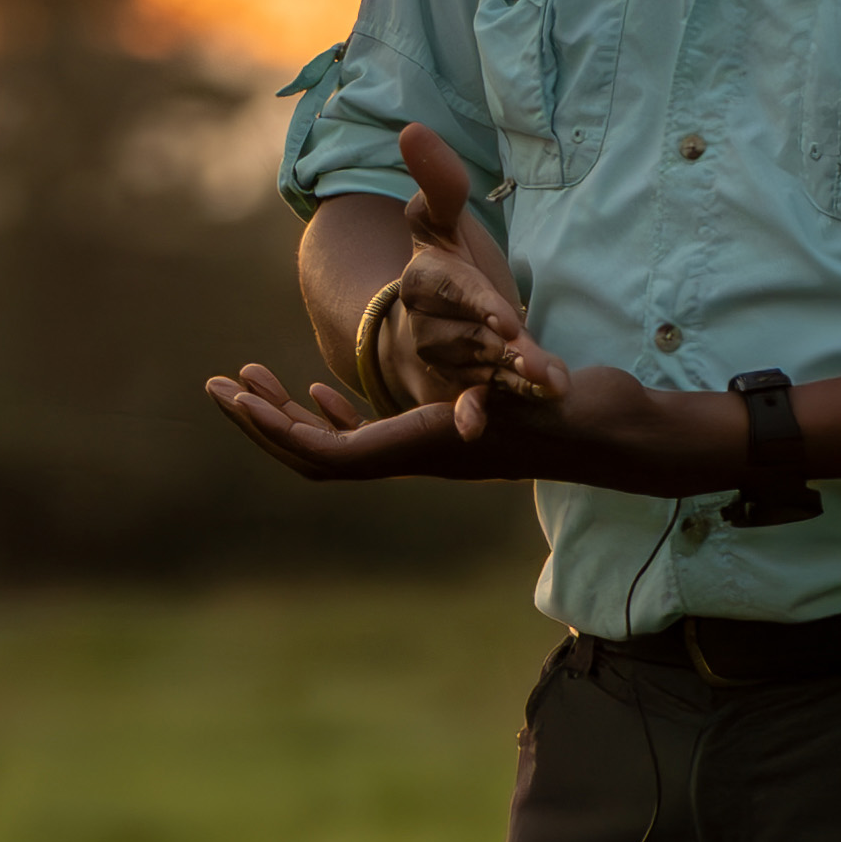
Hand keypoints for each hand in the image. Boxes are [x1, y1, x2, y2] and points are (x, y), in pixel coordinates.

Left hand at [201, 348, 748, 496]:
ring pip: (340, 449)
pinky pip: (372, 440)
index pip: (330, 459)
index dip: (274, 431)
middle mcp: (421, 459)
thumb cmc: (588, 409)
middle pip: (318, 460)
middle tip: (217, 384)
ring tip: (248, 381)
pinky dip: (336, 418)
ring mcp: (429, 453)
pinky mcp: (442, 440)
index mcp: (430, 450)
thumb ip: (528, 386)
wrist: (623, 436)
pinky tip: (317, 394)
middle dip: (262, 425)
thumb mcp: (550, 386)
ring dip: (290, 419)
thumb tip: (497, 404)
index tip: (232, 392)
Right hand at [367, 126, 551, 408]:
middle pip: (463, 336)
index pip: (447, 287)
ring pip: (472, 372)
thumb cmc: (449, 266)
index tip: (505, 317)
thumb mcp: (444, 222)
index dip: (475, 302)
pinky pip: (462, 405)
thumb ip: (439, 182)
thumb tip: (413, 129)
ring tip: (550, 386)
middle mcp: (424, 323)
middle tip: (543, 364)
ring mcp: (438, 362)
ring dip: (508, 381)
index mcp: (423, 276)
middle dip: (502, 350)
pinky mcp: (453, 393)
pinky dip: (469, 416)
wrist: (431, 324)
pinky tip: (477, 429)